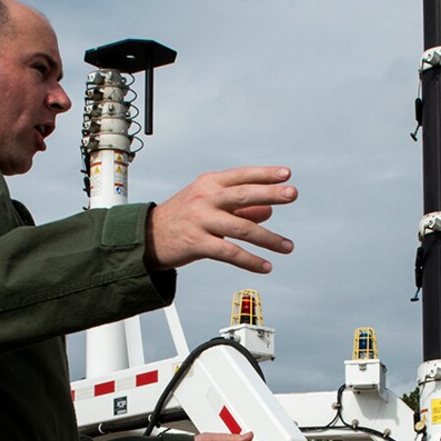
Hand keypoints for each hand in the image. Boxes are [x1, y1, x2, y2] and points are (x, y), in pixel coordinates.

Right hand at [146, 167, 295, 275]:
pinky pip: (230, 253)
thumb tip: (268, 211)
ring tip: (287, 246)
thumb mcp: (209, 205)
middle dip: (271, 194)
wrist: (148, 237)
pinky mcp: (197, 244)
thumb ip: (238, 207)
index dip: (265, 174)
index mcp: (208, 184)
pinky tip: (265, 266)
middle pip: (243, 195)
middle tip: (292, 194)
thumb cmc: (183, 218)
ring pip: (241, 228)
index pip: (241, 175)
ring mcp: (200, 221)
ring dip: (268, 238)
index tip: (287, 174)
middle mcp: (205, 199)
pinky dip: (250, 261)